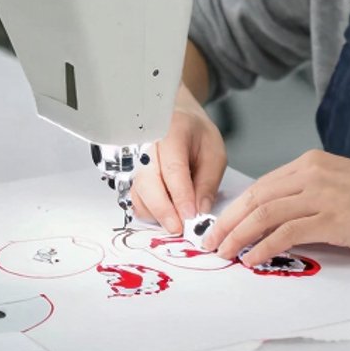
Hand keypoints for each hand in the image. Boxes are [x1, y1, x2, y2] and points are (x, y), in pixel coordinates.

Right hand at [130, 90, 227, 233]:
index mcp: (171, 133)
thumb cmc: (198, 136)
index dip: (180, 195)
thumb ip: (208, 182)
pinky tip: (167, 216)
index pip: (173, 168)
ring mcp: (137, 162)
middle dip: (163, 209)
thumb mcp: (214, 154)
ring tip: (177, 224)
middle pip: (147, 182)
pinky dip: (150, 213)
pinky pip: (136, 199)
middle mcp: (147, 147)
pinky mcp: (135, 177)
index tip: (190, 217)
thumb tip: (200, 212)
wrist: (179, 122)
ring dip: (156, 214)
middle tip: (179, 228)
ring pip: (138, 193)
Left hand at [206, 150, 349, 267]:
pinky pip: (287, 233)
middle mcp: (312, 173)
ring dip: (239, 235)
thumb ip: (312, 194)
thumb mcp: (342, 185)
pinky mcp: (332, 219)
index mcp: (312, 163)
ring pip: (265, 213)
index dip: (237, 206)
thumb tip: (281, 217)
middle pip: (256, 197)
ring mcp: (322, 195)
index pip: (263, 184)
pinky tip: (253, 259)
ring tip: (224, 253)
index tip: (221, 224)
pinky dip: (264, 246)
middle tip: (210, 242)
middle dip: (228, 221)